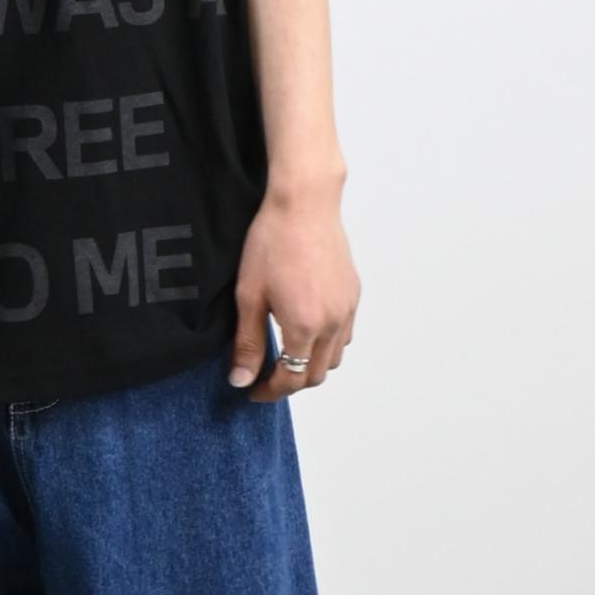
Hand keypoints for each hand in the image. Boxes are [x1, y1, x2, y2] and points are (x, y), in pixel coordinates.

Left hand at [228, 183, 361, 400]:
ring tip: (285, 358)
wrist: (304, 203)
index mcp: (305, 326)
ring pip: (335, 359)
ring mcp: (348, 309)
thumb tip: (241, 380)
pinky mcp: (353, 295)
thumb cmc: (272, 242)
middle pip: (316, 375)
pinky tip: (307, 334)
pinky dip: (328, 347)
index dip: (270, 391)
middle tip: (264, 379)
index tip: (252, 390)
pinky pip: (345, 336)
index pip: (291, 378)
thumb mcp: (249, 295)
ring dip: (311, 368)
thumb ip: (248, 343)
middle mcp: (334, 323)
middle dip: (290, 384)